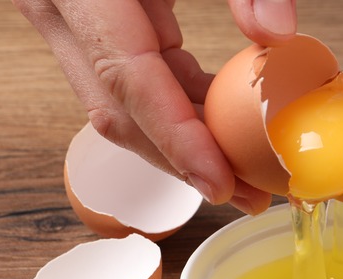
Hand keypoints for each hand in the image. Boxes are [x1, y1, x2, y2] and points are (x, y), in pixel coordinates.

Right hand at [13, 0, 272, 214]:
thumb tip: (280, 34)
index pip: (130, 83)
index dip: (178, 141)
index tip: (222, 183)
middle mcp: (62, 11)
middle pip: (122, 114)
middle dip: (184, 163)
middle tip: (248, 195)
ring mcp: (70, 23)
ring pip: (123, 110)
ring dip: (183, 149)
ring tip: (244, 179)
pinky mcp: (92, 28)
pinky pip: (133, 85)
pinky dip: (177, 113)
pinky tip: (222, 134)